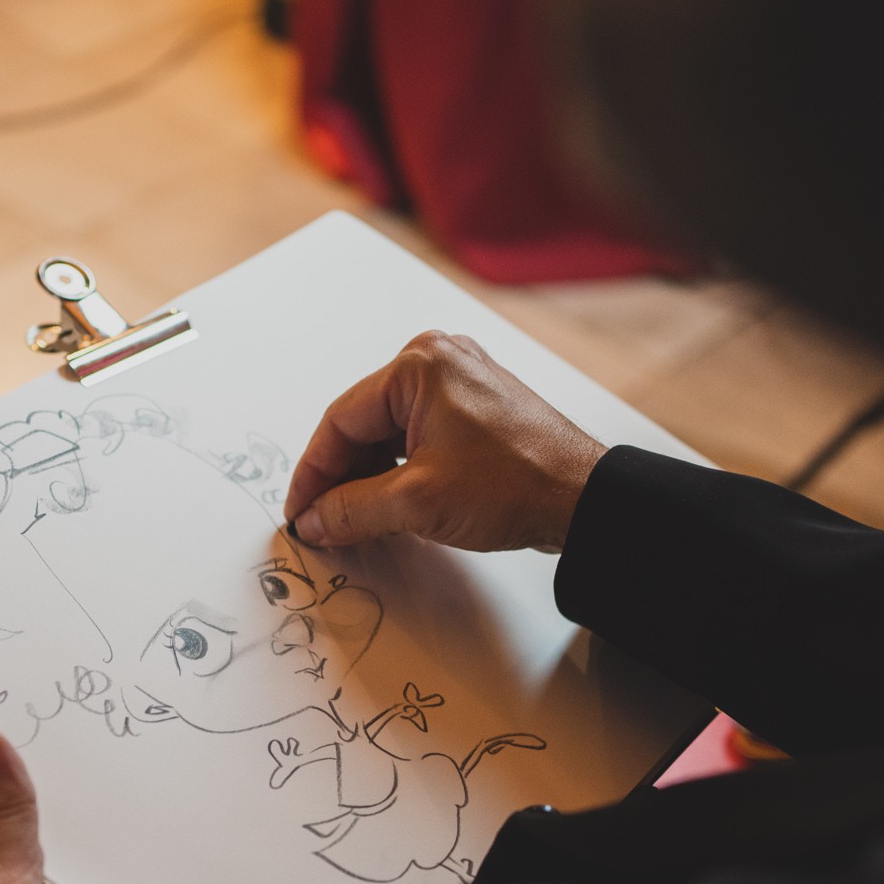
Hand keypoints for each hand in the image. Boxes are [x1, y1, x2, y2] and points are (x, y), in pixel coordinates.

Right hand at [284, 331, 606, 553]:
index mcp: (418, 365)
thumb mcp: (416, 502)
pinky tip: (389, 505)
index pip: (341, 421)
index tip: (299, 512)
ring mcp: (460, 382)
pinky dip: (398, 471)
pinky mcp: (476, 408)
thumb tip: (313, 520)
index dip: (313, 473)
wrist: (584, 499)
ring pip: (389, 433)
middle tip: (322, 523)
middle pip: (363, 424)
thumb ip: (351, 510)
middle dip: (340, 478)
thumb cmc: (516, 483)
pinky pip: (418, 436)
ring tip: (355, 521)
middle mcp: (437, 360)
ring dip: (369, 477)